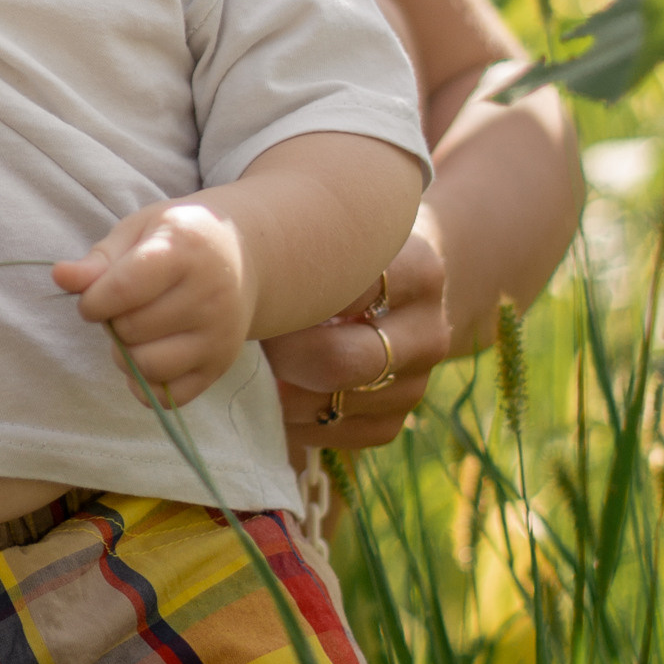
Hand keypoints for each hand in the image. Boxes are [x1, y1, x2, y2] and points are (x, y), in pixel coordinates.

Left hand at [54, 198, 250, 404]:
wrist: (241, 255)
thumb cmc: (178, 240)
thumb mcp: (139, 232)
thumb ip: (99, 259)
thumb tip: (60, 276)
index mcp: (184, 251)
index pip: (122, 290)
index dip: (92, 301)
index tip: (92, 297)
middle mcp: (209, 295)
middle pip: (131, 330)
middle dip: (112, 323)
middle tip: (122, 310)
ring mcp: (219, 335)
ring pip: (148, 367)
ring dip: (126, 356)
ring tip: (134, 333)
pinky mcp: (221, 366)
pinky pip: (170, 397)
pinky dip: (148, 384)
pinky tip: (150, 355)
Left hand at [264, 221, 447, 457]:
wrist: (399, 287)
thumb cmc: (349, 250)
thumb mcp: (342, 228)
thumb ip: (307, 240)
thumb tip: (235, 266)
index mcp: (421, 271)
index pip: (349, 291)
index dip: (293, 298)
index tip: (256, 290)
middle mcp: (429, 333)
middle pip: (340, 361)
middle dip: (280, 356)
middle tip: (247, 338)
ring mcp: (417, 383)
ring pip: (333, 405)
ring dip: (279, 393)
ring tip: (251, 365)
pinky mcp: (396, 421)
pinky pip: (337, 435)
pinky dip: (295, 422)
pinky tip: (274, 394)